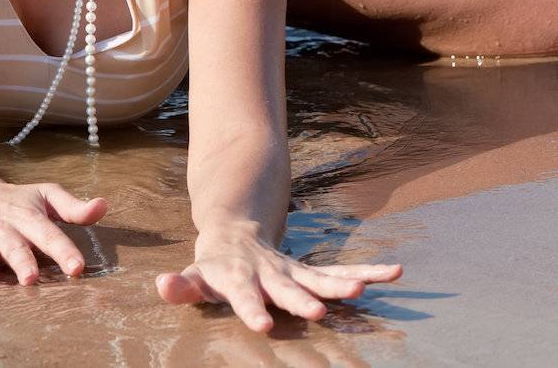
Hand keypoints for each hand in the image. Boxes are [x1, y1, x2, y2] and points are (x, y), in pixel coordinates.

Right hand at [0, 172, 108, 284]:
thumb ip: (75, 207)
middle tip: (31, 278)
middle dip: (22, 260)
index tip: (77, 267)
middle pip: (14, 244)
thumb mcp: (47, 196)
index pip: (49, 233)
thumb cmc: (17, 199)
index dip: (64, 250)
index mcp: (28, 215)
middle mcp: (4, 226)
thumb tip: (104, 206)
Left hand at [156, 225, 402, 332]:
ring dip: (344, 283)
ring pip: (322, 277)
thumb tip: (162, 286)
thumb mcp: (195, 276)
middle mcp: (271, 272)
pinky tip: (395, 272)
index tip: (264, 326)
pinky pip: (342, 275)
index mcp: (239, 275)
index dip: (252, 308)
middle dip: (303, 300)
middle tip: (319, 313)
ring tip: (366, 287)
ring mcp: (293, 271)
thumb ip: (181, 286)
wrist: (236, 231)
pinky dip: (369, 273)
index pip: (244, 294)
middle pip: (288, 287)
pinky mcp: (311, 273)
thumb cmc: (213, 265)